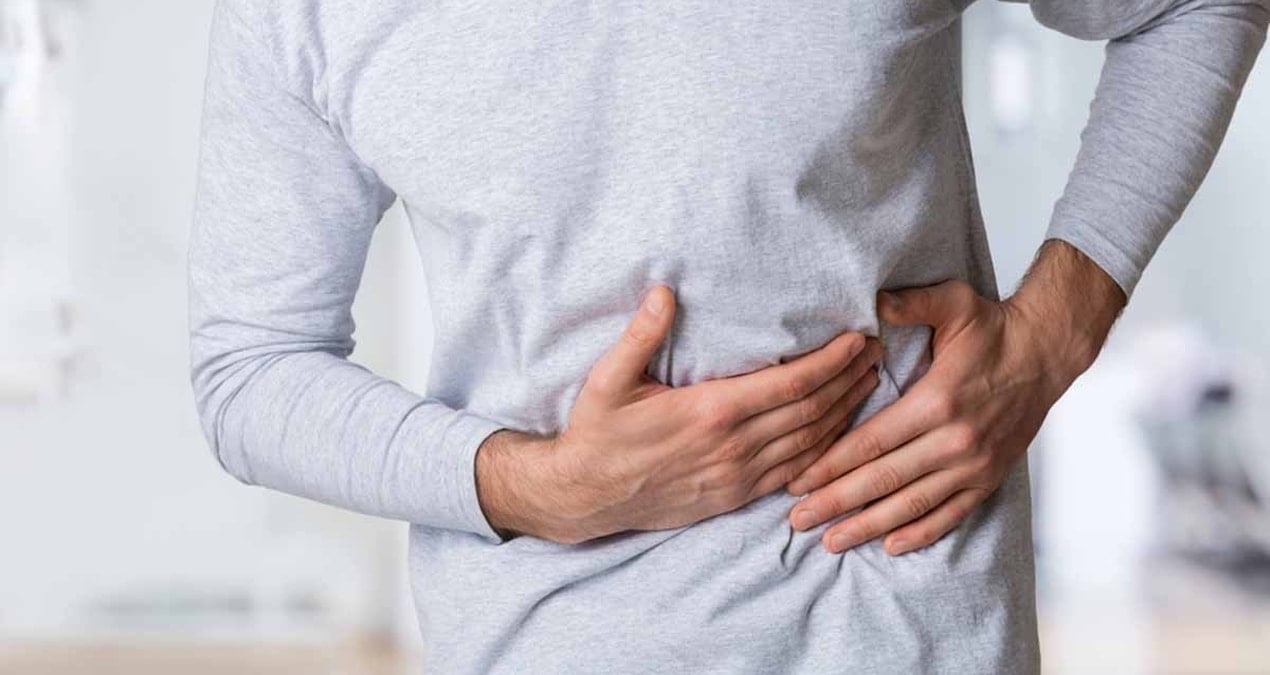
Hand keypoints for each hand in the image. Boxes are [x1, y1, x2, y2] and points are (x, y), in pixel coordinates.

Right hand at [476, 285, 881, 543]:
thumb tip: (665, 292)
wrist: (585, 496)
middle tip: (878, 351)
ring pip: (810, 443)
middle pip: (812, 410)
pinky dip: (823, 451)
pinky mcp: (734, 495)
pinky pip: (792, 472)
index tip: (858, 337)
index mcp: (712, 411)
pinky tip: (840, 433)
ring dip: (846, 412)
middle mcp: (734, 446)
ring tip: (870, 383)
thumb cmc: (597, 434)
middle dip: (850, 379)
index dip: (831, 360)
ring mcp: (738, 475)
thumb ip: (641, 335)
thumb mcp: (608, 379)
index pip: (791, 383)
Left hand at [785, 242, 1123, 555]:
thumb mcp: (951, 303)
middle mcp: (954, 440)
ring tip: (832, 541)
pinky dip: (919, 532)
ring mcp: (973, 464)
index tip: (797, 481)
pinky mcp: (989, 478)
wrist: (1046, 353)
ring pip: (911, 505)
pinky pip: (950, 514)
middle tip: (798, 519)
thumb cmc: (993, 328)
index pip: (870, 442)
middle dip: (836, 503)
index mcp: (936, 401)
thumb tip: (868, 301)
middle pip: (883, 480)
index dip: (830, 465)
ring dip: (868, 526)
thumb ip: (908, 304)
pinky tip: (889, 545)